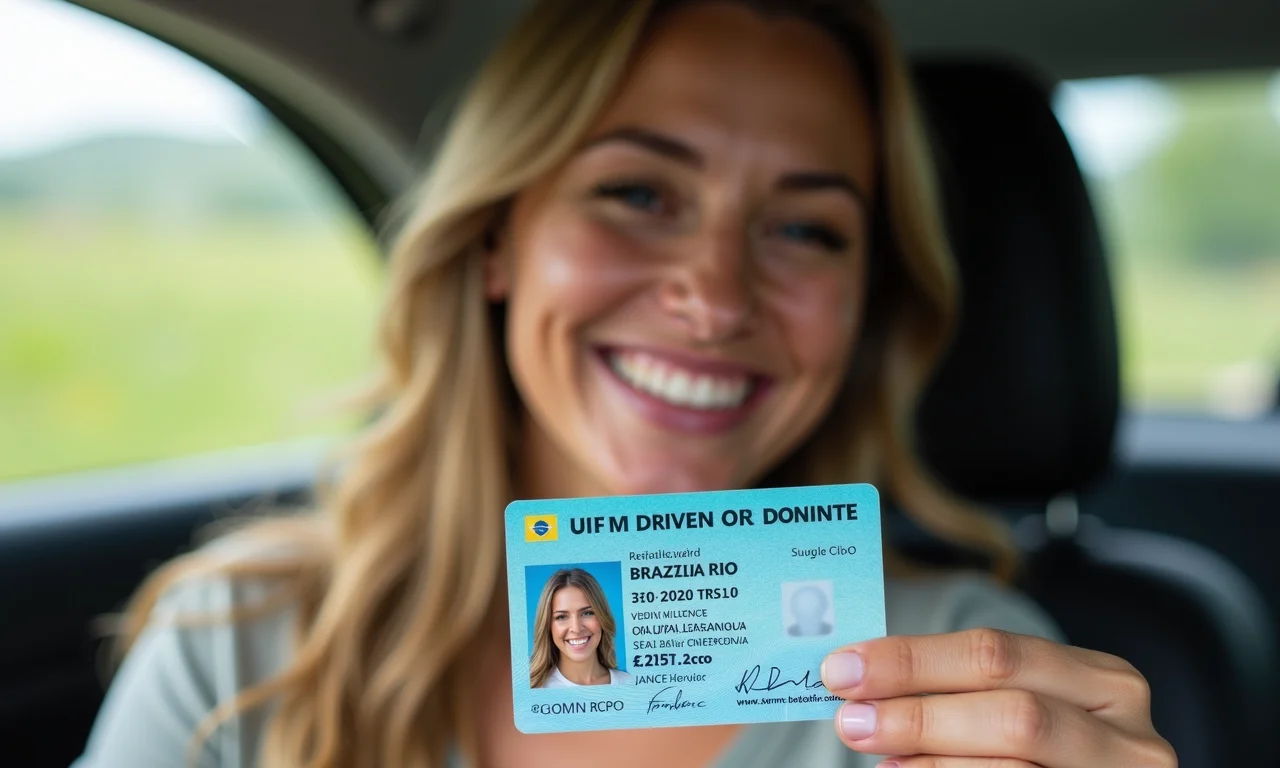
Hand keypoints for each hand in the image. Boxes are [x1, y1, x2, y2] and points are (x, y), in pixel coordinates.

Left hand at [820, 628, 1176, 766]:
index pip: (996, 655)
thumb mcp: (1020, 708)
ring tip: (877, 755)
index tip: (842, 668)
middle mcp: (1130, 736)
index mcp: (1105, 682)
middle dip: (920, 714)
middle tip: (851, 720)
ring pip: (1016, 767)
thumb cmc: (1044, 755)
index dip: (913, 660)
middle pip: (1012, 713)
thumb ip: (960, 691)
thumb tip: (859, 681)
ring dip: (932, 760)